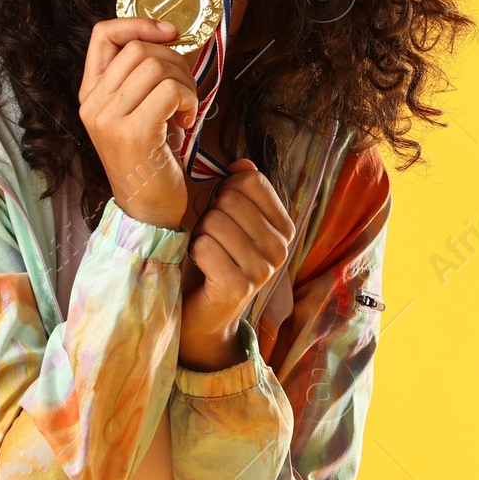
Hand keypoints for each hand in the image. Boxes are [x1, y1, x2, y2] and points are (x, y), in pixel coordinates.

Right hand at [78, 18, 198, 228]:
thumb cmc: (150, 159)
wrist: (148, 209)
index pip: (103, 35)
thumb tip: (169, 39)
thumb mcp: (137, 112)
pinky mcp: (133, 133)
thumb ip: (141, 78)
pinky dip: (188, 100)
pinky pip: (170, 91)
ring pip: (157, 66)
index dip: (138, 23)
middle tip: (184, 90)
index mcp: (90, 95)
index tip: (169, 33)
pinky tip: (186, 122)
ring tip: (185, 109)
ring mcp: (109, 119)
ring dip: (184, 83)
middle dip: (174, 60)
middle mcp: (93, 104)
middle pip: (139, 48)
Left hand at [179, 159, 295, 371]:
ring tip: (208, 255)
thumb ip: (240, 190)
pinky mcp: (238, 287)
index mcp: (284, 228)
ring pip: (214, 221)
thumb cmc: (215, 262)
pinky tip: (203, 269)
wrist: (205, 316)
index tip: (223, 213)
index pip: (251, 180)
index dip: (226, 190)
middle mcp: (281, 248)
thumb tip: (240, 162)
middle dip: (210, 215)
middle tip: (212, 240)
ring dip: (201, 235)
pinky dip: (194, 253)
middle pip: (230, 199)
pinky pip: (204, 246)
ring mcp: (263, 269)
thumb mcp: (231, 222)